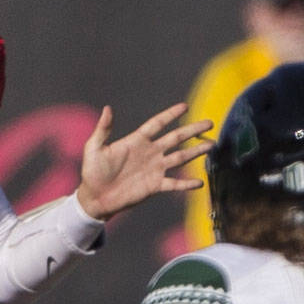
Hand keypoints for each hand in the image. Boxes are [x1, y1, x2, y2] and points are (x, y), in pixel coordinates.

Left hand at [75, 103, 212, 221]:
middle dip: (193, 130)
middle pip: (176, 138)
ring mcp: (154, 169)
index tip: (185, 107)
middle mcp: (150, 152)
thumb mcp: (95, 148)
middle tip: (209, 122)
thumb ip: (103, 129)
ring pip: (180, 157)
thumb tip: (108, 108)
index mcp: (137, 141)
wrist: (95, 197)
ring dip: (196, 151)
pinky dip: (187, 184)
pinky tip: (199, 182)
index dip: (170, 115)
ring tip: (211, 144)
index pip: (157, 124)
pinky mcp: (155, 186)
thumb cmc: (93, 171)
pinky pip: (174, 183)